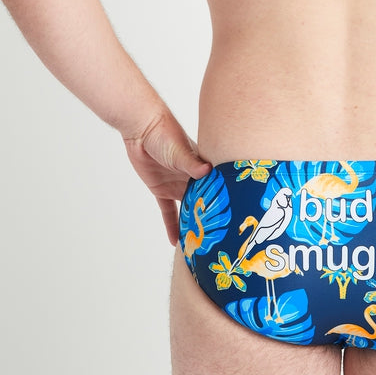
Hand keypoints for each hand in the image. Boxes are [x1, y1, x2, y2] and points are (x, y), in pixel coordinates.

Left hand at [122, 110, 212, 245]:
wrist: (141, 129)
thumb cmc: (164, 133)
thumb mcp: (179, 150)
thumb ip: (192, 163)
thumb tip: (207, 171)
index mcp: (202, 168)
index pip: (216, 188)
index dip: (225, 202)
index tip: (235, 219)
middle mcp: (192, 178)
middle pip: (204, 202)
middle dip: (210, 219)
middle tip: (220, 240)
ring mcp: (176, 185)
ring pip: (187, 209)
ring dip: (192, 225)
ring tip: (201, 245)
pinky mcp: (161, 190)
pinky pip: (168, 211)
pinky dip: (171, 225)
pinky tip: (175, 241)